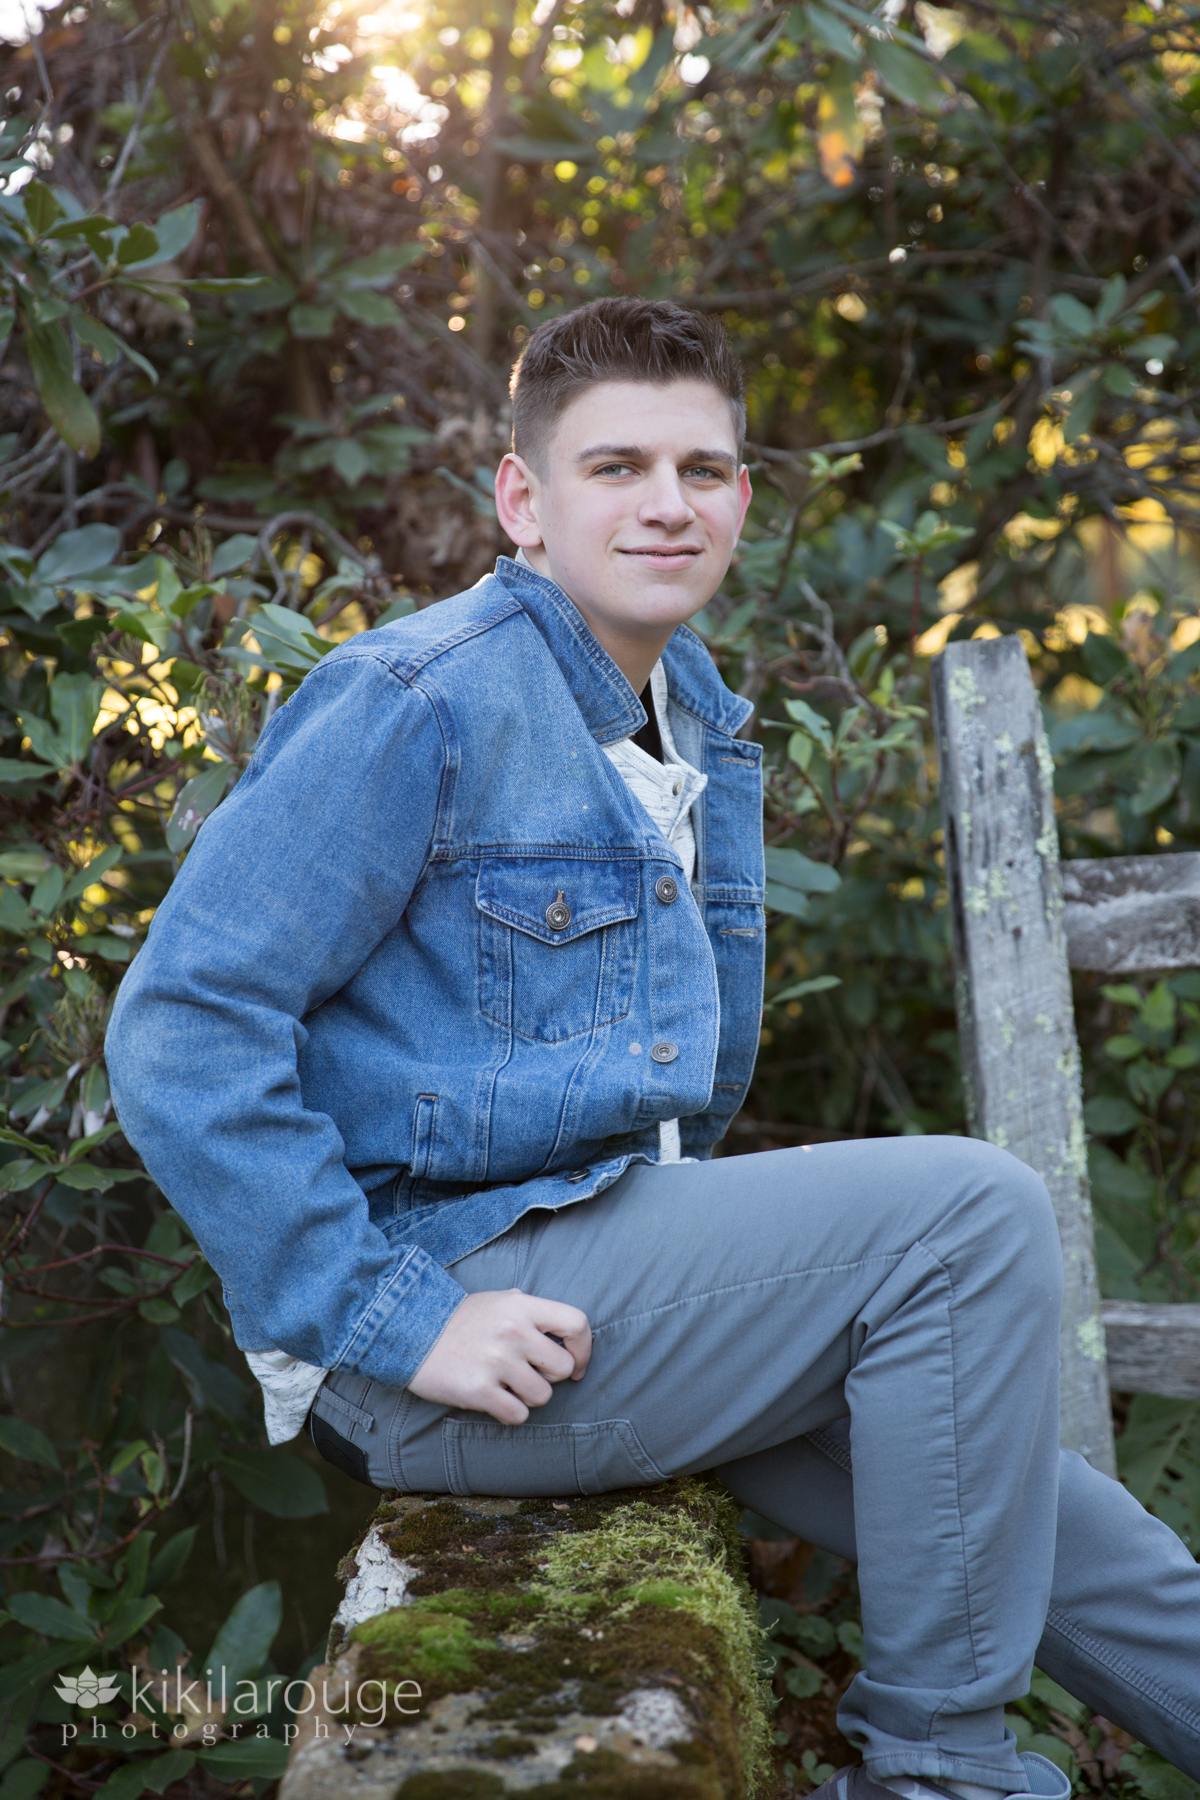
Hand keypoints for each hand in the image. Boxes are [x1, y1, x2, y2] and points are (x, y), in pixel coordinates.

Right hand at [407, 1288, 591, 1424]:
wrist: (410, 1334)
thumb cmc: (459, 1320)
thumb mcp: (496, 1300)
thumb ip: (528, 1308)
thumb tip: (558, 1327)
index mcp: (521, 1305)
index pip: (576, 1324)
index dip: (583, 1349)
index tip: (575, 1364)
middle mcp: (514, 1331)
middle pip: (562, 1367)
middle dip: (549, 1376)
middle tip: (528, 1373)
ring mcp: (497, 1361)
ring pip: (543, 1396)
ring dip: (528, 1397)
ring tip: (506, 1385)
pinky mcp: (479, 1390)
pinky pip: (518, 1415)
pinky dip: (510, 1413)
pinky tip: (495, 1400)